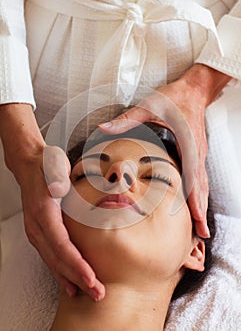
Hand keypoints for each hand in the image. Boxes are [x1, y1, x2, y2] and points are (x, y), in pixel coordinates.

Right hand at [20, 145, 104, 300]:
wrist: (31, 166)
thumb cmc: (46, 164)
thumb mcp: (54, 163)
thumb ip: (56, 175)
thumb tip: (58, 190)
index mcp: (43, 212)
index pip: (61, 244)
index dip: (76, 264)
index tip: (91, 278)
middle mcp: (37, 226)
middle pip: (58, 259)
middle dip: (79, 279)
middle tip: (98, 293)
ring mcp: (37, 232)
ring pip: (54, 262)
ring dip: (72, 280)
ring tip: (88, 293)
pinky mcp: (41, 233)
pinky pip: (51, 258)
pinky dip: (62, 273)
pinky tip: (71, 284)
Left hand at [100, 64, 230, 237]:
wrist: (193, 90)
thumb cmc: (174, 99)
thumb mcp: (149, 106)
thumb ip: (127, 119)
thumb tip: (103, 129)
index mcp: (186, 145)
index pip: (192, 178)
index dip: (195, 201)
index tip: (197, 221)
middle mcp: (196, 154)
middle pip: (201, 188)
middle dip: (201, 212)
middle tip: (201, 235)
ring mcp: (198, 155)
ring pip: (202, 186)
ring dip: (201, 206)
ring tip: (200, 228)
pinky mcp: (197, 154)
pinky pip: (200, 178)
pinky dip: (200, 195)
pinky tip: (196, 205)